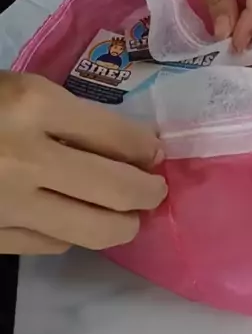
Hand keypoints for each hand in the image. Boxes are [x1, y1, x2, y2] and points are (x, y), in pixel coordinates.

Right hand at [0, 73, 166, 254]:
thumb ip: (68, 115)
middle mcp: (25, 159)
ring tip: (128, 217)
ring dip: (120, 225)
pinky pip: (49, 245)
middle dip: (147, 193)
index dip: (145, 148)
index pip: (114, 135)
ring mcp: (6, 204)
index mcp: (31, 106)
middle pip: (113, 190)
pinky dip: (71, 235)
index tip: (155, 154)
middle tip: (154, 191)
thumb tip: (128, 147)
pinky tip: (74, 223)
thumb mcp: (20, 88)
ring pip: (89, 230)